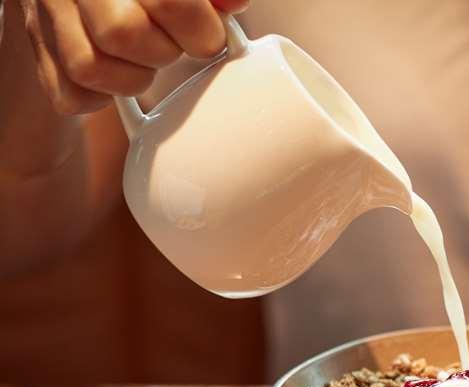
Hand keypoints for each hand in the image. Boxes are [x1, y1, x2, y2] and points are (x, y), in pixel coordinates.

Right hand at [12, 0, 247, 114]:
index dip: (201, 29)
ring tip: (146, 59)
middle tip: (173, 44)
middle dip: (163, 52)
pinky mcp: (36, 43)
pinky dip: (101, 98)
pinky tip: (118, 73)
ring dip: (133, 78)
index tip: (211, 36)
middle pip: (123, 34)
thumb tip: (233, 4)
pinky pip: (69, 94)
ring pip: (89, 68)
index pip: (169, 3)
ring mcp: (46, 10)